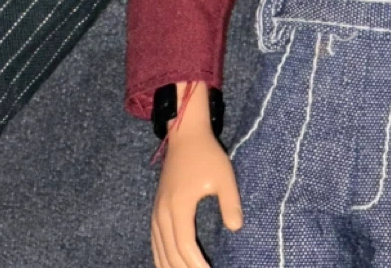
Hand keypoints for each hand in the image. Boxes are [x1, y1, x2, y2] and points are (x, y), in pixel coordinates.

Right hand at [153, 82, 242, 267]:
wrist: (185, 136)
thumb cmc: (207, 155)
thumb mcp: (224, 177)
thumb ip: (230, 203)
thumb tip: (236, 228)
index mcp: (179, 206)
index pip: (185, 245)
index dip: (196, 264)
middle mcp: (163, 212)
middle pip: (170, 252)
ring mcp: (157, 211)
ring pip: (159, 248)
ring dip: (170, 266)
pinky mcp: (156, 209)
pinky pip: (154, 240)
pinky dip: (160, 255)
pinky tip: (166, 264)